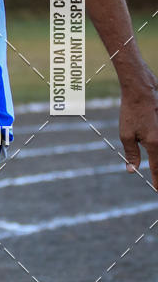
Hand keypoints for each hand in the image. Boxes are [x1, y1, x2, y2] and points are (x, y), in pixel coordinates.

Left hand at [119, 69, 157, 189]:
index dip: (157, 181)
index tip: (157, 190)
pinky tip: (155, 154)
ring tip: (156, 168)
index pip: (157, 169)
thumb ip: (131, 154)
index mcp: (154, 144)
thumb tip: (131, 170)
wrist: (141, 90)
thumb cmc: (131, 112)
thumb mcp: (126, 134)